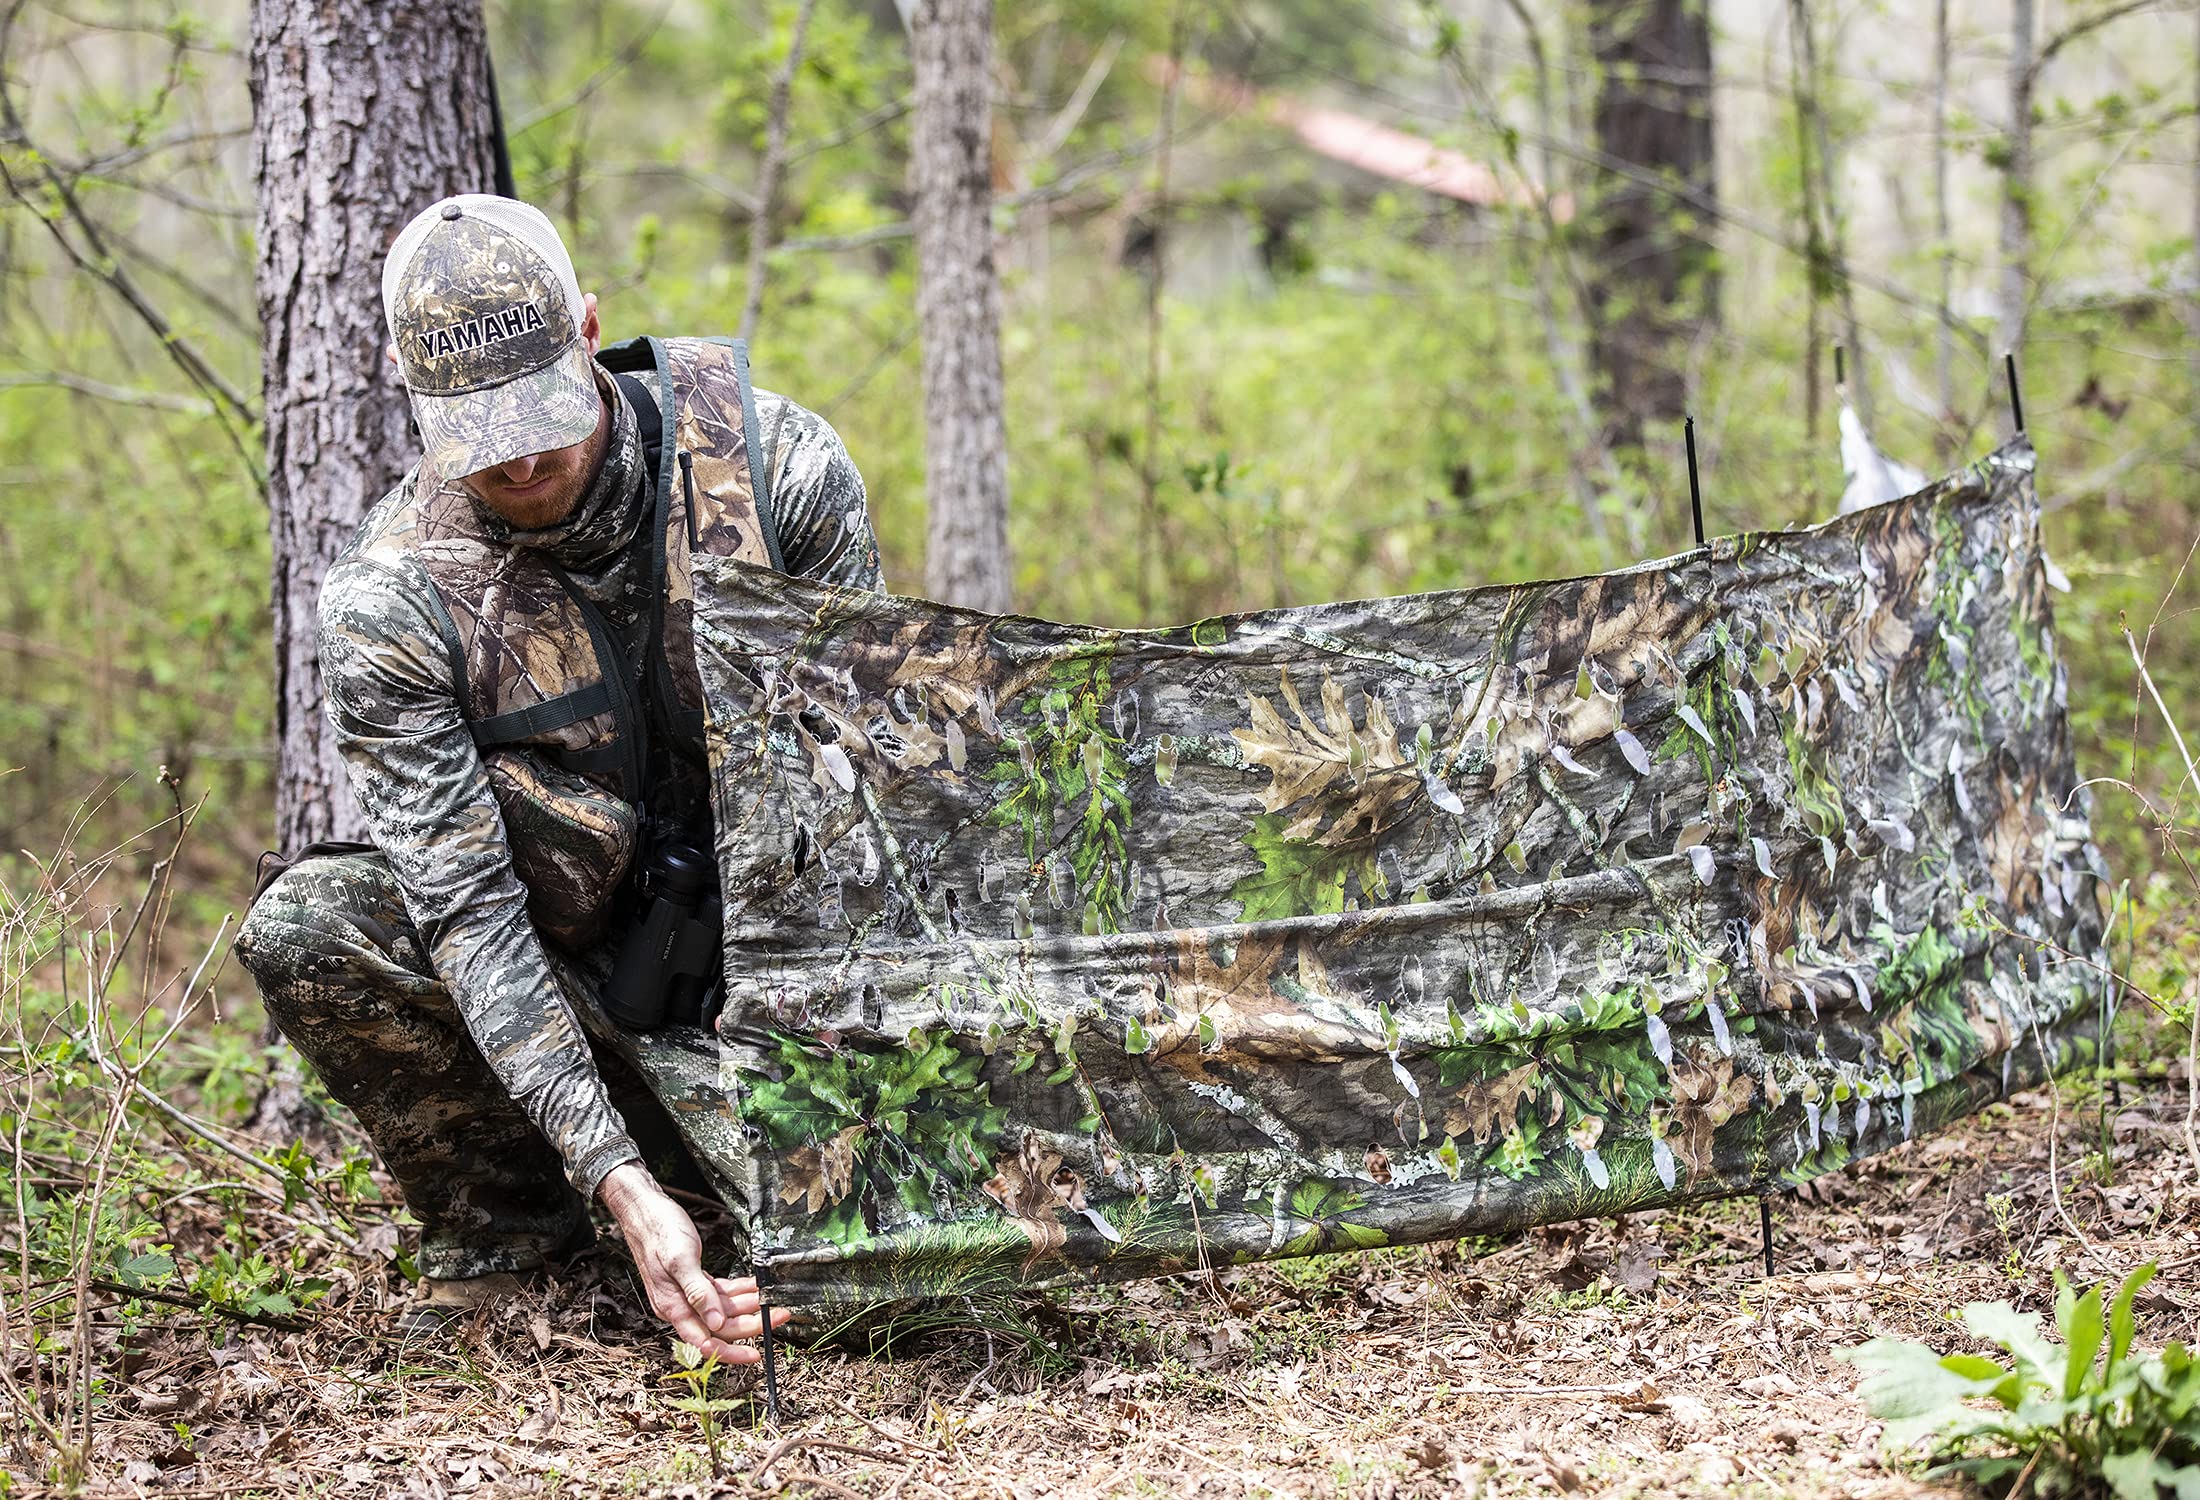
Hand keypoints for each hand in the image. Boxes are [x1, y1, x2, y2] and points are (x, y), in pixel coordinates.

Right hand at [597, 1162, 788, 1361]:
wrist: (644, 1210)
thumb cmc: (659, 1231)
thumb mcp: (680, 1260)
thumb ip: (697, 1293)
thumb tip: (716, 1324)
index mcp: (672, 1307)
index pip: (705, 1342)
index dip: (731, 1352)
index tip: (756, 1354)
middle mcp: (680, 1306)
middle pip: (720, 1326)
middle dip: (751, 1323)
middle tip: (780, 1314)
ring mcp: (687, 1293)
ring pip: (723, 1309)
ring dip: (749, 1305)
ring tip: (775, 1299)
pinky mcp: (693, 1279)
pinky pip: (719, 1292)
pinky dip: (738, 1290)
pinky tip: (755, 1286)